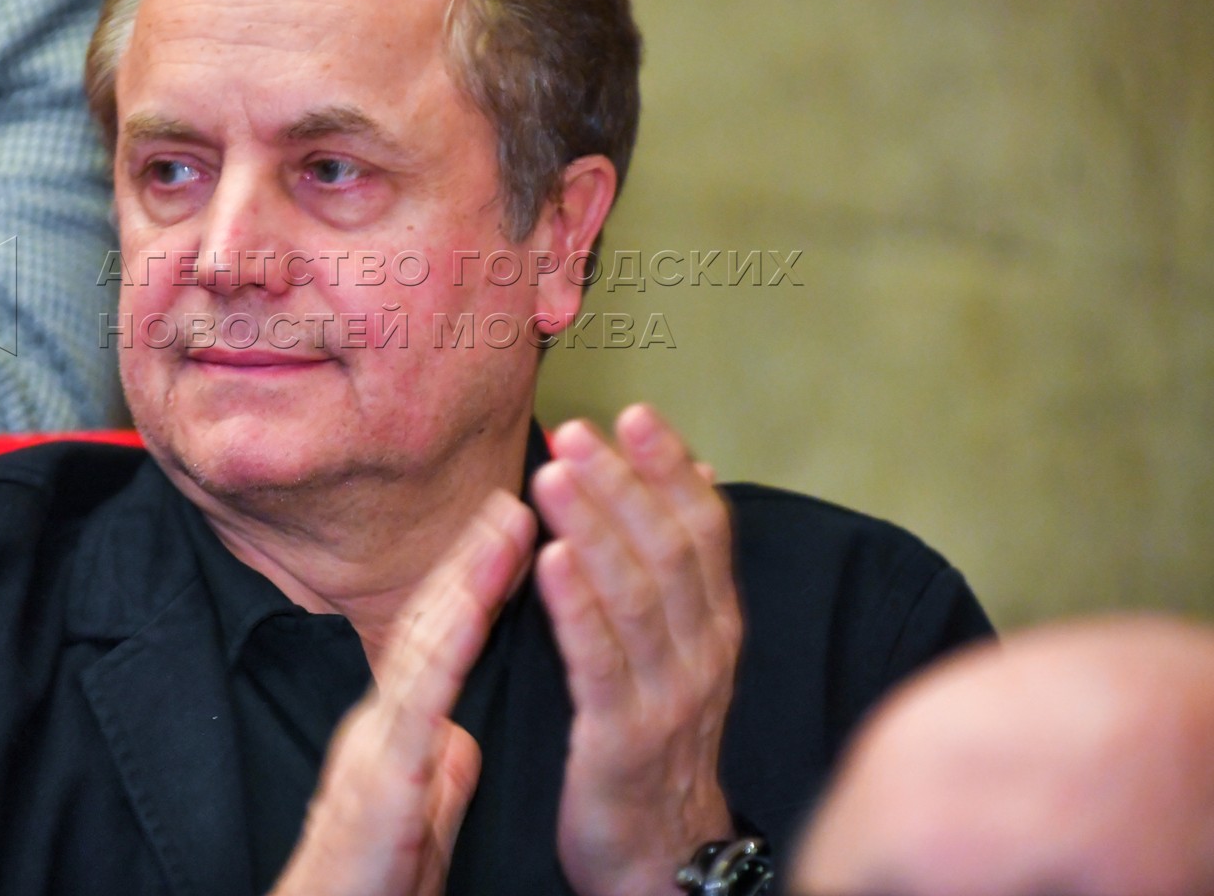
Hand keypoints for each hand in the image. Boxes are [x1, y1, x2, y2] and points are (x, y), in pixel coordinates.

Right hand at [270, 492, 535, 895]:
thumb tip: (462, 738)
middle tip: (511, 494)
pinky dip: (449, 646)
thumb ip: (438, 772)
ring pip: (425, 643)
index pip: (441, 640)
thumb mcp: (417, 819)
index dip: (473, 583)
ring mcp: (377, 742)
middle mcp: (383, 721)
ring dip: (466, 577)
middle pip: (432, 622)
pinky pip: (420, 701)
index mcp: (398, 731)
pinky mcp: (382, 776)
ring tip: (503, 524)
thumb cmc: (369, 883)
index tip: (509, 532)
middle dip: (472, 556)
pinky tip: (474, 606)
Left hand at [532, 406, 741, 895]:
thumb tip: (696, 470)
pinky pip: (600, 663)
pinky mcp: (622, 739)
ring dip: (595, 527)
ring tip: (556, 474)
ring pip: (635, 595)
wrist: (659, 856)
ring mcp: (667, 696)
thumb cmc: (656, 738)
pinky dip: (578, 607)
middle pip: (667, 550)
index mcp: (714, 624)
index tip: (634, 413)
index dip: (670, 469)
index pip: (703, 528)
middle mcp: (702, 652)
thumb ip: (680, 566)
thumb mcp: (683, 647)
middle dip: (623, 483)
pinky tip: (550, 561)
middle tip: (576, 429)